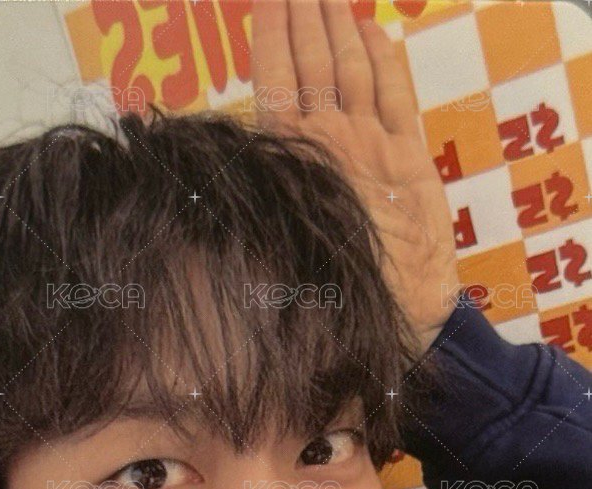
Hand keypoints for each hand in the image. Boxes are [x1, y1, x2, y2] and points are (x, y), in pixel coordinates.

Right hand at [251, 0, 461, 354]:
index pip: (273, 78)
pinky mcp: (410, 154)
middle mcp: (331, 138)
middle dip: (303, 12)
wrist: (404, 314)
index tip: (265, 1)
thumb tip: (221, 188)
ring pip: (352, 65)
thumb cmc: (335, 297)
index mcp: (292, 159)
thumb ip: (257, 209)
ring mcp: (374, 141)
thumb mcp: (279, 255)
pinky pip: (395, 89)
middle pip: (313, 59)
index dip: (269, 32)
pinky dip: (382, 54)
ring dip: (337, 21)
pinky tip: (370, 30)